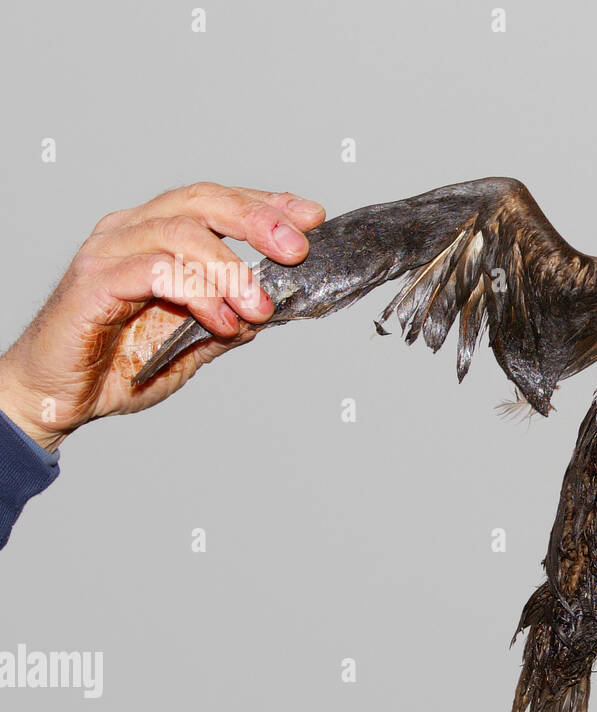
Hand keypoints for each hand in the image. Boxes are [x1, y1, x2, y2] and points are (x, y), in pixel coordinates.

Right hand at [0, 183, 325, 450]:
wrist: (58, 398)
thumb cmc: (117, 365)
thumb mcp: (195, 342)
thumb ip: (233, 319)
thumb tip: (281, 306)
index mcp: (156, 235)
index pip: (218, 203)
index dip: (267, 204)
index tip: (312, 217)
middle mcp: (130, 232)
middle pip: (202, 201)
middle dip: (257, 220)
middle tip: (296, 251)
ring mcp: (109, 253)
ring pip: (181, 232)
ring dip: (232, 269)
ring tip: (259, 308)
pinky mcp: (94, 283)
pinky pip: (155, 271)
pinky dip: (198, 292)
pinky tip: (222, 320)